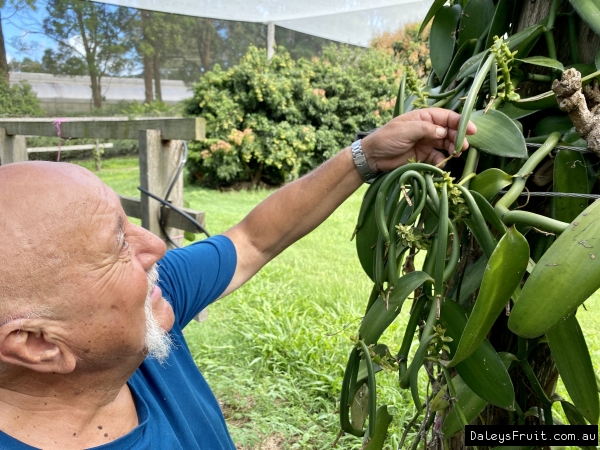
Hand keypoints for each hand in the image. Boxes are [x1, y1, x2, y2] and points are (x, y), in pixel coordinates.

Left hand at [361, 108, 476, 171]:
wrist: (373, 157)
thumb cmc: (387, 138)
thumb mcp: (406, 130)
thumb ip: (425, 129)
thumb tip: (443, 132)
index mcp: (423, 117)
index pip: (446, 117)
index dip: (460, 122)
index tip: (472, 130)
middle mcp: (427, 129)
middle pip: (449, 131)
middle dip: (458, 137)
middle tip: (462, 147)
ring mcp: (426, 142)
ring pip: (446, 144)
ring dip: (452, 149)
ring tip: (455, 154)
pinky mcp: (423, 156)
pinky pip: (437, 157)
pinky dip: (441, 161)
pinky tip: (441, 164)